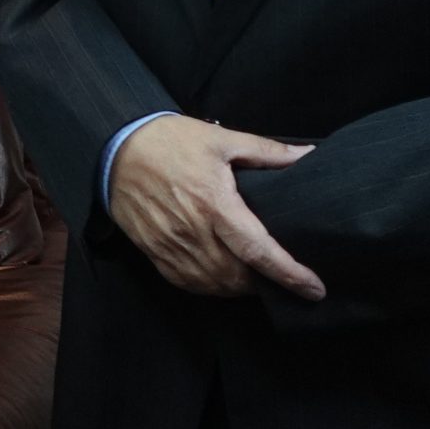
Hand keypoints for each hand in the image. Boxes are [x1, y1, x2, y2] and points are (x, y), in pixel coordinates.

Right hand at [108, 115, 323, 300]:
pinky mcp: (153, 251)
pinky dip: (210, 286)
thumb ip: (267, 152)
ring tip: (255, 277)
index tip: (314, 289)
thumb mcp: (220, 139)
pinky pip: (187, 282)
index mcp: (214, 203)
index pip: (259, 250)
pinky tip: (221, 277)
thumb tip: (308, 156)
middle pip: (238, 276)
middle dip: (265, 283)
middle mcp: (193, 231)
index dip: (290, 274)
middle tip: (284, 277)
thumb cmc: (170, 141)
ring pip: (214, 284)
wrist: (115, 147)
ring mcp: (170, 245)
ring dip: (239, 287)